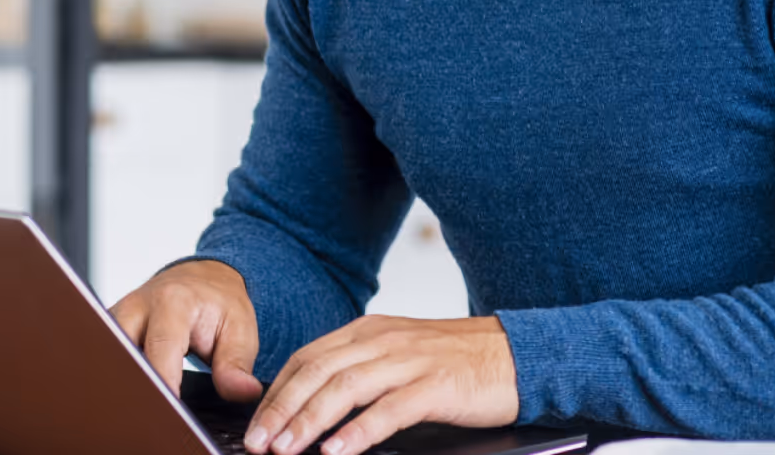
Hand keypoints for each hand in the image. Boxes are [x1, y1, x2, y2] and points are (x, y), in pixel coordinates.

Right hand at [109, 259, 263, 402]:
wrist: (203, 280)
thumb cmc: (220, 304)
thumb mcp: (240, 329)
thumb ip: (237, 363)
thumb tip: (243, 392)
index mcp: (173, 301)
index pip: (160, 347)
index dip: (164, 381)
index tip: (171, 408)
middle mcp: (138, 305)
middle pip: (124, 352)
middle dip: (138, 383)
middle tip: (158, 409)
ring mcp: (118, 316)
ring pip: (109, 355)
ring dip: (125, 379)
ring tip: (148, 400)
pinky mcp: (109, 329)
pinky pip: (107, 355)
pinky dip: (119, 375)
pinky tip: (135, 390)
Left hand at [244, 315, 518, 454]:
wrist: (518, 353)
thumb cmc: (457, 362)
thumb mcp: (400, 355)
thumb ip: (361, 370)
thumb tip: (315, 407)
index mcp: (369, 331)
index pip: (308, 357)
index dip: (277, 392)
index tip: (256, 423)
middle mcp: (383, 340)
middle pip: (318, 371)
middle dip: (282, 409)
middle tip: (258, 442)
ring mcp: (409, 361)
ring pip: (345, 388)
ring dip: (309, 421)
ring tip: (286, 450)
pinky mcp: (436, 386)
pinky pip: (389, 410)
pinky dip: (359, 432)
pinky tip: (338, 451)